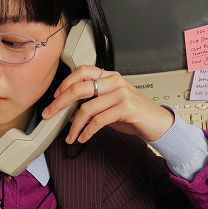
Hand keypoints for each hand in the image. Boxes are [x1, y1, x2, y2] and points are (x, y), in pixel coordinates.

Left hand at [41, 65, 174, 144]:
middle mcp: (115, 81)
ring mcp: (121, 93)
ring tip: (70, 137)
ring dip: (74, 126)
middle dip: (60, 103)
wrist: (157, 122)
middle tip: (49, 114)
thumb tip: (70, 114)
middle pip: (79, 88)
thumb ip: (92, 106)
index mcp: (110, 76)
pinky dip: (87, 131)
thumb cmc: (134, 114)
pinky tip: (83, 137)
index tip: (55, 97)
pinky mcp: (126, 108)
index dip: (66, 82)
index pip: (83, 71)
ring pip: (87, 108)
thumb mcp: (110, 107)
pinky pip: (99, 120)